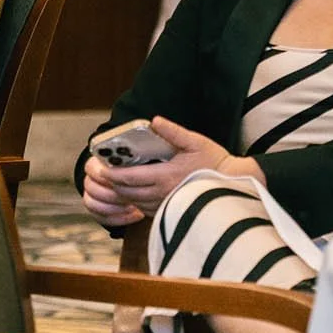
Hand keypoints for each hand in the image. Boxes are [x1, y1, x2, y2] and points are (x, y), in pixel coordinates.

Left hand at [80, 117, 259, 226]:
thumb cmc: (215, 163)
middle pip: (125, 192)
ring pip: (132, 202)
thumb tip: (155, 120)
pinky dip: (132, 201)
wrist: (234, 186)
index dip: (110, 174)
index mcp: (164, 176)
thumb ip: (173, 132)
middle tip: (99, 172)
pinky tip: (130, 191)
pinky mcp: (169, 212)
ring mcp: (164, 206)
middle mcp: (161, 194)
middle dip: (110, 183)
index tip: (99, 166)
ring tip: (110, 181)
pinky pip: (143, 210)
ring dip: (119, 193)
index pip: (128, 178)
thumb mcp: (196, 142)